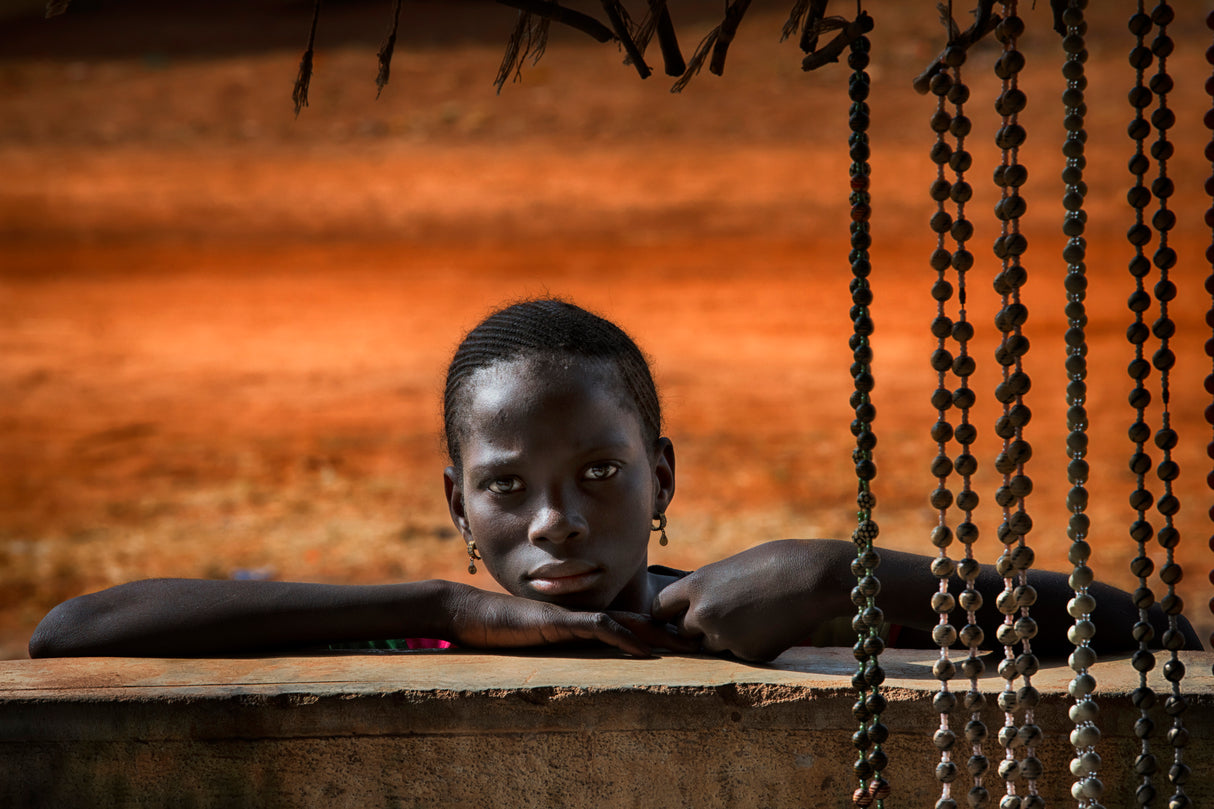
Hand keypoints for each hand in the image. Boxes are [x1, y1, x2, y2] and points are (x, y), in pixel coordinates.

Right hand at [446, 585, 695, 657]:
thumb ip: (563, 649)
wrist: (471, 615)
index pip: (629, 623)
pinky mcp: (558, 621)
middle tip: (703, 642)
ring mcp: (573, 616)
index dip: (658, 632)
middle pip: (636, 619)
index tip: (687, 644)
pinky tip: (643, 650)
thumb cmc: (502, 633)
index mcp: (582, 621)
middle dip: (669, 631)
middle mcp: (583, 614)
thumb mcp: (540, 645)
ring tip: (685, 646)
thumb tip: (587, 670)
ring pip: (625, 621)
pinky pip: (597, 627)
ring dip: (657, 634)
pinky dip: (624, 638)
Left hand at [650, 539, 853, 661]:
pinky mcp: (748, 655)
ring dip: (723, 637)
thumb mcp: (730, 569)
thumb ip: (708, 590)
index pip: (660, 608)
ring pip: (711, 646)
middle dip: (697, 627)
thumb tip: (695, 607)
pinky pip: (739, 654)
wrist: (814, 578)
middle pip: (683, 631)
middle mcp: (703, 613)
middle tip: (725, 612)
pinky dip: (750, 644)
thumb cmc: (776, 562)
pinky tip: (771, 625)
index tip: (674, 614)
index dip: (667, 613)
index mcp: (696, 585)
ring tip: (753, 615)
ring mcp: (725, 637)